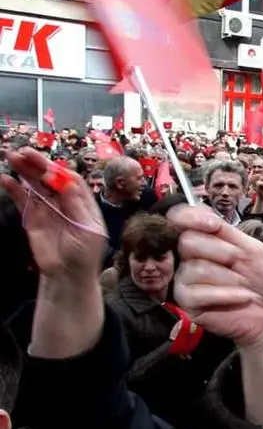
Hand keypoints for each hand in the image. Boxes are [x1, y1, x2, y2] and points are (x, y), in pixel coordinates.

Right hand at [0, 148, 106, 280]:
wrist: (67, 275)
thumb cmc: (85, 255)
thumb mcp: (89, 230)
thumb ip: (77, 207)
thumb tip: (68, 183)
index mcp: (83, 203)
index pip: (71, 180)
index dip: (59, 171)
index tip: (47, 167)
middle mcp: (65, 202)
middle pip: (51, 179)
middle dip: (38, 165)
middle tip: (24, 152)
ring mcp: (47, 208)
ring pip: (35, 185)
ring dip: (24, 171)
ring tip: (12, 157)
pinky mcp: (32, 218)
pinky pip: (23, 200)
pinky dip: (14, 189)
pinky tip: (6, 179)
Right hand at [169, 204, 262, 351]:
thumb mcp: (254, 249)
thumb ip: (228, 232)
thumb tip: (204, 216)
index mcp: (207, 241)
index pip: (181, 219)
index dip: (191, 217)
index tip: (214, 225)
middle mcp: (191, 259)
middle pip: (187, 242)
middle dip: (221, 251)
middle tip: (239, 262)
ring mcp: (187, 281)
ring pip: (195, 268)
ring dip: (229, 277)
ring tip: (243, 285)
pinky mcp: (188, 304)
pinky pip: (197, 293)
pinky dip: (226, 294)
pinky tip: (242, 298)